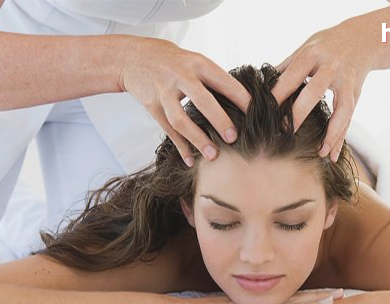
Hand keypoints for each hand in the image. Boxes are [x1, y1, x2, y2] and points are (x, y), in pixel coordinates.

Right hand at [117, 36, 250, 166]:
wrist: (134, 57)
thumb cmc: (173, 61)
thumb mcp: (195, 61)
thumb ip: (214, 80)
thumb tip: (243, 103)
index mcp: (198, 64)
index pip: (223, 81)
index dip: (240, 98)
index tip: (255, 114)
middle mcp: (180, 76)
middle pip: (202, 100)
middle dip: (219, 120)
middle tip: (233, 138)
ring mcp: (164, 92)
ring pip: (180, 119)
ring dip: (197, 139)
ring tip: (213, 155)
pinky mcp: (152, 106)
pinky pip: (168, 130)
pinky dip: (180, 147)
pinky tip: (191, 159)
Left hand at [272, 18, 371, 162]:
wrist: (362, 37)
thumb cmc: (325, 45)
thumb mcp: (305, 48)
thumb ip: (286, 67)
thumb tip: (261, 87)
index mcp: (312, 54)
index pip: (291, 76)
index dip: (278, 95)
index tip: (264, 114)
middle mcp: (331, 67)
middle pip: (315, 91)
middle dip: (299, 113)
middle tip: (284, 133)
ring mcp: (346, 81)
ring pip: (341, 109)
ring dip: (331, 132)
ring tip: (319, 152)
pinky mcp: (356, 93)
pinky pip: (349, 118)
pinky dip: (341, 138)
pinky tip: (332, 155)